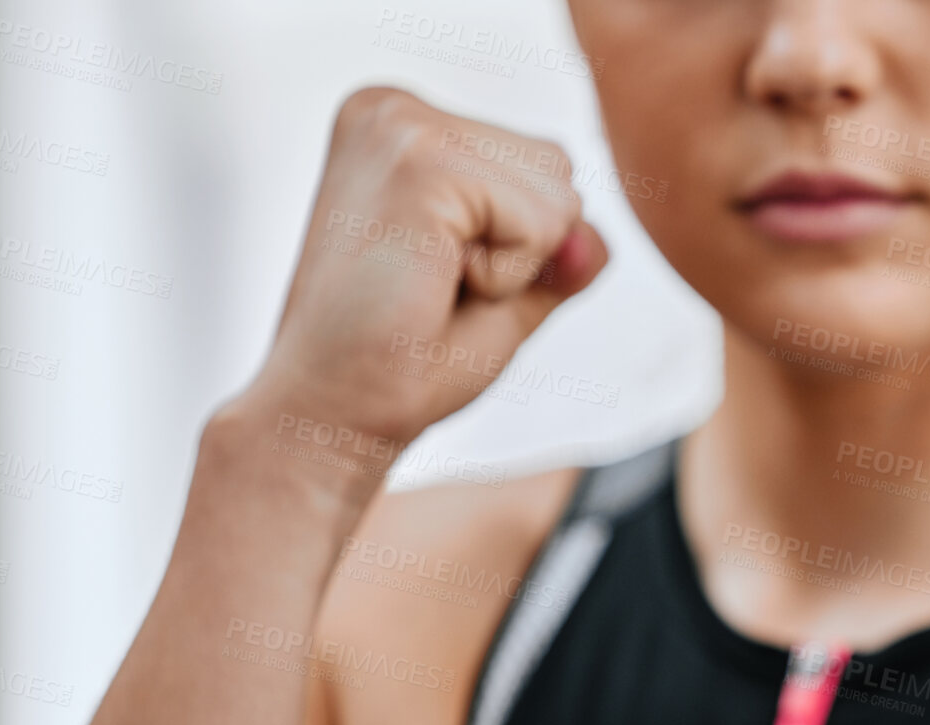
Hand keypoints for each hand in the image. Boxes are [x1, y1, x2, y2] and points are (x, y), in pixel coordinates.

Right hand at [220, 87, 607, 478]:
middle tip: (431, 288)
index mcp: (402, 123)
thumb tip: (596, 238)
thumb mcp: (504, 296)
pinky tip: (433, 285)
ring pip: (559, 190)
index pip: (543, 161)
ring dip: (517, 265)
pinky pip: (542, 221)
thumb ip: (559, 255)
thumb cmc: (402, 362)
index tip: (435, 276)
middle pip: (559, 165)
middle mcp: (394, 108)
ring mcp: (403, 127)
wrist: (333, 413)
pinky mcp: (420, 162)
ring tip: (429, 285)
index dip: (521, 246)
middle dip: (525, 250)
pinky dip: (508, 276)